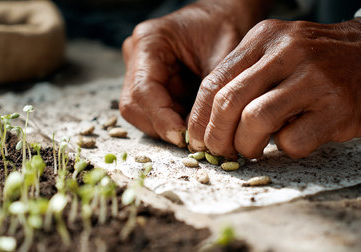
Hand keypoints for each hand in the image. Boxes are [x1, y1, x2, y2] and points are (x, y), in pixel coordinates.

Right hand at [120, 0, 269, 146]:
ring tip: (195, 128)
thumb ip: (208, 95)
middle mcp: (137, 56)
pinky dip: (171, 121)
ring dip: (166, 126)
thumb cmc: (225, 28)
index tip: (182, 137)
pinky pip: (152, 111)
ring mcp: (139, 70)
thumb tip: (195, 135)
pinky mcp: (149, 82)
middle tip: (191, 138)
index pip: (142, 91)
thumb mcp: (223, 57)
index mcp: (149, 41)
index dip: (160, 118)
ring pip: (140, 113)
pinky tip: (191, 120)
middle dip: (161, 126)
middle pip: (134, 106)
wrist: (224, 16)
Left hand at [188, 18, 360, 157]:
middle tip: (220, 151)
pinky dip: (285, 149)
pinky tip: (292, 141)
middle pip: (229, 103)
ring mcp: (313, 79)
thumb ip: (245, 77)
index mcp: (263, 39)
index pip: (214, 83)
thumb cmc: (318, 62)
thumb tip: (209, 120)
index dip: (199, 118)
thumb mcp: (276, 53)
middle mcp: (286, 53)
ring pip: (255, 121)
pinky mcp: (336, 107)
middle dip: (216, 136)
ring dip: (247, 146)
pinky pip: (292, 141)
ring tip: (252, 150)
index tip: (197, 138)